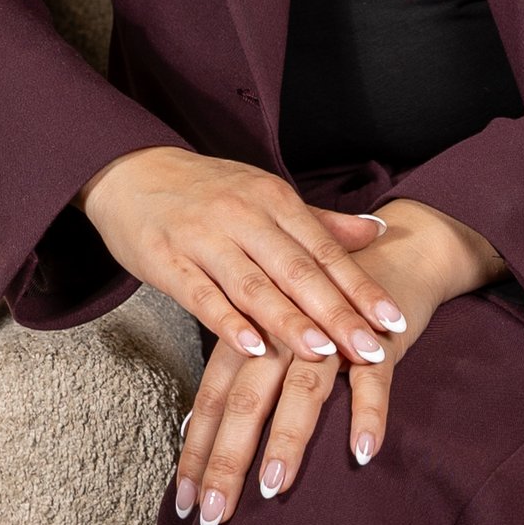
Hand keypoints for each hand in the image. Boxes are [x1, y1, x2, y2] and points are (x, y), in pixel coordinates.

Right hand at [80, 144, 401, 369]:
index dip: (361, 288)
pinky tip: (251, 347)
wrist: (130, 171)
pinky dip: (227, 322)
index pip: (326, 251)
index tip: (393, 321)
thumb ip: (320, 222)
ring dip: (290, 322)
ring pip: (254, 286)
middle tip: (371, 350)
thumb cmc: (207, 191)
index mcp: (274, 200)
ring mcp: (203, 238)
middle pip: (298, 271)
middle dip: (337, 313)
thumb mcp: (265, 196)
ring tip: (323, 353)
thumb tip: (378, 232)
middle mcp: (243, 216)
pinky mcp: (165, 261)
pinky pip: (200, 295)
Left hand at [173, 197, 502, 524]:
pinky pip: (373, 381)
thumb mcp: (272, 339)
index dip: (196, 452)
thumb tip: (191, 433)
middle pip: (246, 402)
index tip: (181, 503)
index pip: (213, 401)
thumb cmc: (319, 306)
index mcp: (249, 338)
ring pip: (303, 391)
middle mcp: (281, 338)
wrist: (393, 252)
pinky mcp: (377, 340)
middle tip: (212, 514)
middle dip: (227, 461)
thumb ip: (235, 381)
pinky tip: (362, 452)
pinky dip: (368, 414)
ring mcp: (330, 339)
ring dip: (287, 439)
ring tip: (272, 486)